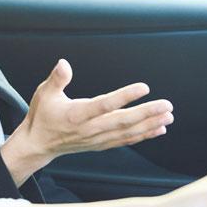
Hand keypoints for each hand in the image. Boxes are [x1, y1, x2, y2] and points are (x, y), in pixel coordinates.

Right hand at [0, 59, 173, 184]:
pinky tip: (158, 129)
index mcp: (77, 115)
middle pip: (123, 121)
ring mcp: (97, 138)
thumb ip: (57, 78)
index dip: (125, 96)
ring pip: (128, 132)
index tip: (143, 88)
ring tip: (167, 116)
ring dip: (150, 124)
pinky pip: (125, 140)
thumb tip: (64, 63)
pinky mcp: (101, 144)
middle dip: (147, 113)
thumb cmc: (43, 115)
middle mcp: (90, 129)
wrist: (38, 143)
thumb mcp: (44, 93)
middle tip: (166, 106)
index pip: (105, 105)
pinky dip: (143, 135)